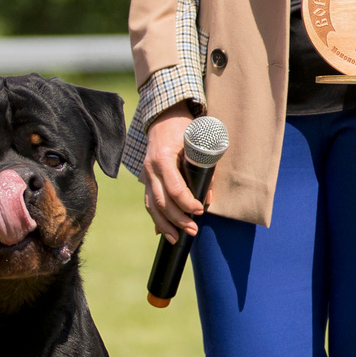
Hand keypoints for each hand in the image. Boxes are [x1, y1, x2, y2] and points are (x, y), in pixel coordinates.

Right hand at [141, 103, 207, 239]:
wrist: (164, 118)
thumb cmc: (184, 129)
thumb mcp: (197, 143)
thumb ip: (204, 169)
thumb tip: (209, 197)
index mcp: (163, 158)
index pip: (174, 188)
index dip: (188, 202)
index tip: (200, 210)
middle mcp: (151, 168)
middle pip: (162, 202)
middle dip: (178, 219)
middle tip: (193, 230)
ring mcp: (146, 175)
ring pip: (152, 206)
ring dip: (165, 225)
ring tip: (178, 238)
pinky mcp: (147, 179)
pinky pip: (149, 202)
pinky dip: (156, 219)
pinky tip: (163, 232)